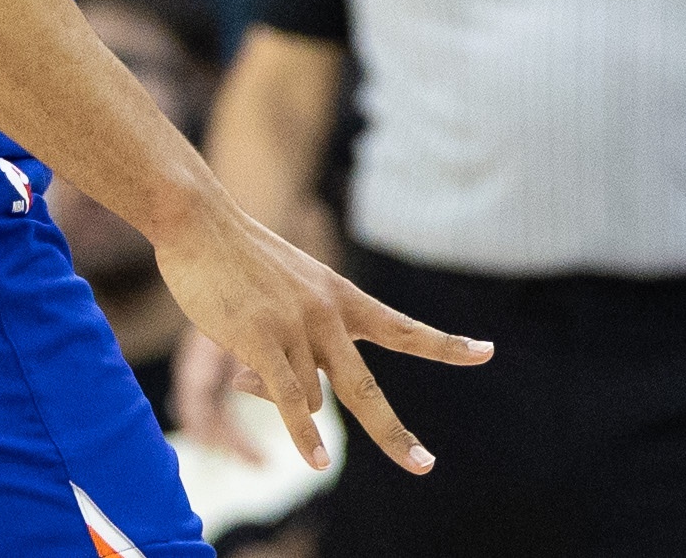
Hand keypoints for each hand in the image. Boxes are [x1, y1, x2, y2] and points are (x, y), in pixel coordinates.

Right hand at [156, 199, 489, 475]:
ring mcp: (296, 328)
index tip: (486, 352)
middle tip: (425, 465)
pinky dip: (304, 436)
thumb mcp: (283, 294)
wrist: (200, 220)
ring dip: (278, 399)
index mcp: (341, 296)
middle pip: (368, 389)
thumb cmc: (236, 257)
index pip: (403, 327)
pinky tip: (317, 462)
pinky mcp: (262, 340)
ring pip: (309, 396)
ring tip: (240, 358)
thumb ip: (292, 347)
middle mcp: (328, 314)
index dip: (446, 345)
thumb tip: (283, 400)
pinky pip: (290, 400)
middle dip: (395, 434)